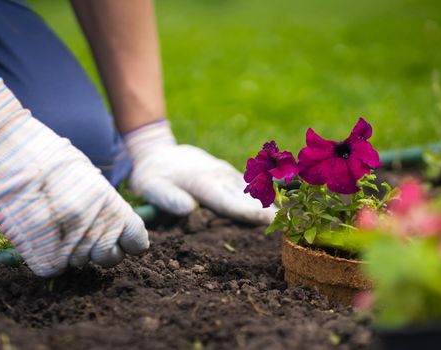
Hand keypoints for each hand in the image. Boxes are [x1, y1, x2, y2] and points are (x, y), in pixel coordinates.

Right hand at [0, 78, 148, 276]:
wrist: (6, 145)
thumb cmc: (46, 155)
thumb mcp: (87, 175)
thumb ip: (103, 205)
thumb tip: (113, 227)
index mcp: (111, 204)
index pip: (136, 241)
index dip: (126, 242)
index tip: (117, 239)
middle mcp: (94, 224)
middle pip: (109, 258)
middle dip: (97, 250)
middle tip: (78, 232)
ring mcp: (68, 239)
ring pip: (79, 263)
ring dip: (69, 251)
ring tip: (51, 224)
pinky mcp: (39, 250)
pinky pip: (52, 269)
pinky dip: (45, 258)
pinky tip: (38, 236)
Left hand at [124, 120, 275, 224]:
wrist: (158, 151)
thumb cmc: (154, 174)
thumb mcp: (151, 187)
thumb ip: (168, 198)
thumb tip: (188, 209)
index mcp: (202, 183)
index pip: (227, 201)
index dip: (246, 212)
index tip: (267, 220)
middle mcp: (219, 176)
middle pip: (245, 196)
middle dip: (265, 210)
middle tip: (288, 224)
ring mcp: (225, 173)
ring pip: (250, 189)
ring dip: (267, 202)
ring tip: (287, 218)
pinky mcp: (227, 173)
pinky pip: (248, 184)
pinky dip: (261, 194)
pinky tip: (274, 206)